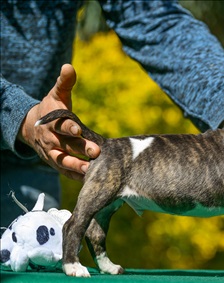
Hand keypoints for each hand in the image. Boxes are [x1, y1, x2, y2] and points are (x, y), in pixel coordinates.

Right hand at [17, 64, 99, 180]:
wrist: (32, 126)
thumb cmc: (51, 109)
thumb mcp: (57, 94)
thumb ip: (64, 83)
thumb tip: (69, 67)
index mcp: (52, 121)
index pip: (60, 124)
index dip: (69, 127)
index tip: (78, 129)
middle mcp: (50, 138)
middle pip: (65, 145)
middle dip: (80, 148)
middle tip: (96, 152)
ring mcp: (52, 152)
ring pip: (62, 161)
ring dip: (76, 166)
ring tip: (91, 170)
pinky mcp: (55, 163)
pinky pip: (64, 171)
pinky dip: (74, 175)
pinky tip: (88, 179)